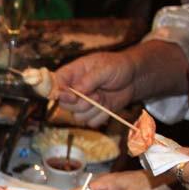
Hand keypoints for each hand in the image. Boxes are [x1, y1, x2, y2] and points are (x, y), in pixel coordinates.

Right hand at [48, 40, 188, 127]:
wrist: (133, 79)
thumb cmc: (117, 67)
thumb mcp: (104, 68)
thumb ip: (88, 80)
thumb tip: (76, 92)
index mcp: (71, 74)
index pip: (54, 85)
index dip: (59, 94)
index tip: (72, 97)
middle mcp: (73, 90)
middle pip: (64, 105)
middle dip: (81, 104)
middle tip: (96, 95)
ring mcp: (82, 103)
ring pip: (77, 117)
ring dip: (93, 110)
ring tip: (103, 97)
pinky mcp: (92, 113)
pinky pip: (90, 122)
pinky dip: (101, 116)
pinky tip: (108, 105)